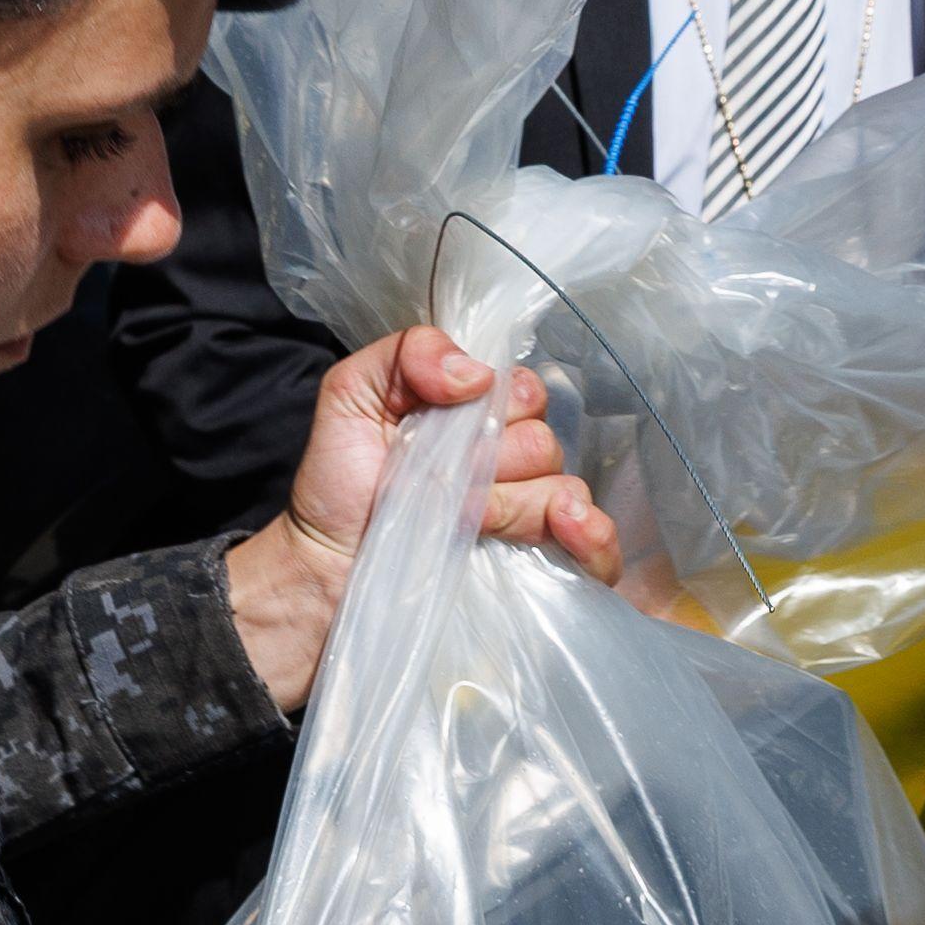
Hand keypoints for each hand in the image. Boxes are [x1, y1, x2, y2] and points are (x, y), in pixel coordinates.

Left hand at [223, 327, 620, 716]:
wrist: (326, 569)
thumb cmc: (338, 483)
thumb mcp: (349, 395)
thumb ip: (405, 354)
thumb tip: (476, 373)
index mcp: (479, 416)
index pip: (525, 390)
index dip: (497, 404)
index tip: (449, 430)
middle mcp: (512, 462)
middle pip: (546, 440)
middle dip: (500, 459)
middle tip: (452, 486)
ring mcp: (531, 516)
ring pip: (565, 489)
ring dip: (522, 503)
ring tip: (474, 521)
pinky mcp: (542, 567)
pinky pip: (599, 548)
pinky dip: (594, 538)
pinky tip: (569, 528)